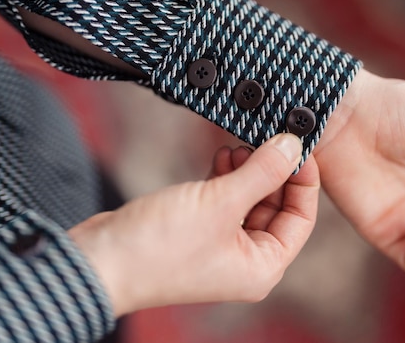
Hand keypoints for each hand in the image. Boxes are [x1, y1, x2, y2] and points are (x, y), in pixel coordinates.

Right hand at [69, 134, 319, 316]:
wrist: (100, 259)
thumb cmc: (160, 246)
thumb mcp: (221, 203)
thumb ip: (262, 172)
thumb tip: (294, 146)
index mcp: (262, 266)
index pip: (301, 219)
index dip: (304, 180)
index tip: (300, 146)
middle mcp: (245, 260)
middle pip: (276, 208)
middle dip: (272, 172)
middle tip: (268, 138)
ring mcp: (220, 245)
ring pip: (250, 201)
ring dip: (248, 172)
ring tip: (239, 146)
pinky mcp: (198, 231)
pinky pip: (225, 201)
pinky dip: (226, 178)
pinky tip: (222, 156)